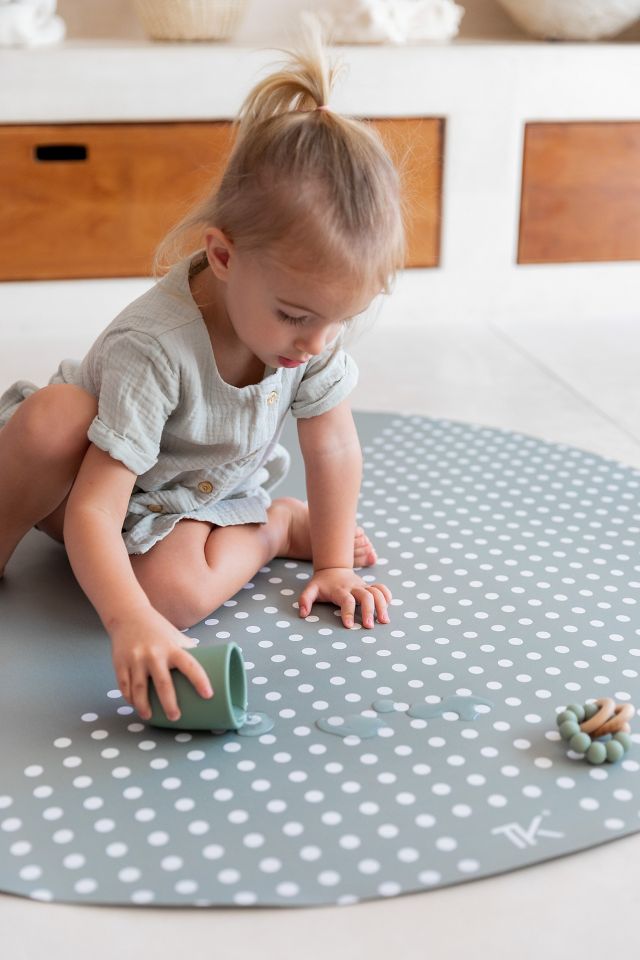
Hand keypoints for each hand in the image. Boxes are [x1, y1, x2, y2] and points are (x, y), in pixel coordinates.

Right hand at [110, 607, 212, 721]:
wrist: (129, 615)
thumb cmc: (158, 630)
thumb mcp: (176, 637)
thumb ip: (189, 652)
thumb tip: (210, 669)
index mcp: (172, 647)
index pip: (190, 665)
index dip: (200, 680)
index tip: (208, 695)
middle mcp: (154, 654)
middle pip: (163, 683)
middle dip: (169, 703)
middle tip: (175, 717)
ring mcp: (136, 659)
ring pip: (139, 688)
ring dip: (144, 706)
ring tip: (149, 717)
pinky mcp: (120, 663)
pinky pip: (124, 685)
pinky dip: (129, 698)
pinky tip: (135, 705)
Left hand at [298, 567, 391, 628]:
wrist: (334, 568)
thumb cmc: (322, 583)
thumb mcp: (311, 589)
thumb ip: (305, 600)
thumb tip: (303, 614)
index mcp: (340, 590)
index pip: (346, 600)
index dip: (348, 612)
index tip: (349, 626)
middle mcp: (354, 587)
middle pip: (366, 596)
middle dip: (369, 611)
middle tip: (369, 626)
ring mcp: (363, 586)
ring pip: (377, 592)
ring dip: (382, 606)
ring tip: (384, 621)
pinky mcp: (369, 587)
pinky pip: (382, 589)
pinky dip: (387, 596)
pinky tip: (388, 608)